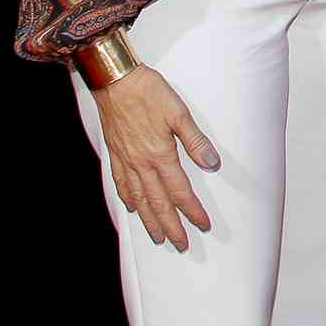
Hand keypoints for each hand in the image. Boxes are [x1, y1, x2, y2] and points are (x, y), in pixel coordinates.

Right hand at [90, 65, 219, 251]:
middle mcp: (141, 164)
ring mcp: (126, 161)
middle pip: (158, 204)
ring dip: (150, 221)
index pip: (180, 192)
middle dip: (172, 226)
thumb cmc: (148, 92)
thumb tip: (211, 163)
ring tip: (158, 237)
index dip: (192, 211)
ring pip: (139, 200)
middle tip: (181, 244)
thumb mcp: (179, 112)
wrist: (114, 81)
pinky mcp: (115, 155)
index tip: (202, 225)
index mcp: (160, 155)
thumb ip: (195, 140)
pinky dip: (129, 200)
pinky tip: (133, 208)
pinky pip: (122, 185)